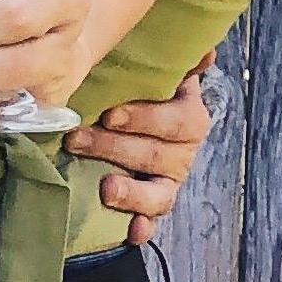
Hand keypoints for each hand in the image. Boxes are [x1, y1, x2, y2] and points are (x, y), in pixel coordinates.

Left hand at [69, 69, 210, 223]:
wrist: (143, 125)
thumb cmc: (146, 94)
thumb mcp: (164, 73)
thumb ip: (181, 62)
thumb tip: (205, 49)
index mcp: (189, 118)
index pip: (174, 121)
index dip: (143, 119)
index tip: (109, 115)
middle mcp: (183, 153)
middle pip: (154, 155)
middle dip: (113, 148)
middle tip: (76, 140)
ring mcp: (170, 182)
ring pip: (158, 194)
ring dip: (132, 193)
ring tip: (106, 189)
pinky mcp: (154, 205)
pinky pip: (153, 221)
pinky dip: (143, 228)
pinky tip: (131, 232)